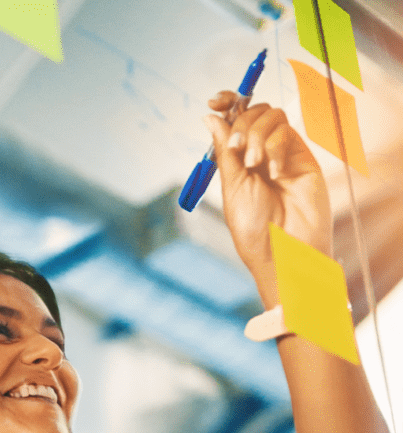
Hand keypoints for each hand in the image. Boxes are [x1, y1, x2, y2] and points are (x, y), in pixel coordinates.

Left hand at [205, 95, 331, 306]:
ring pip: (271, 117)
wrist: (284, 249)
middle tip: (238, 152)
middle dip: (241, 125)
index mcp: (237, 162)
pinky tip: (276, 173)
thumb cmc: (254, 228)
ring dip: (257, 136)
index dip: (226, 105)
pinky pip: (288, 132)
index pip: (232, 121)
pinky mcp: (303, 156)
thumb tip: (210, 117)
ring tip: (255, 165)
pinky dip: (277, 148)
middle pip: (252, 113)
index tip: (214, 101)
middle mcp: (259, 154)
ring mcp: (282, 153)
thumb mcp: (232, 186)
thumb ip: (224, 150)